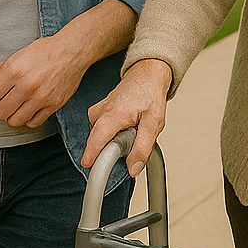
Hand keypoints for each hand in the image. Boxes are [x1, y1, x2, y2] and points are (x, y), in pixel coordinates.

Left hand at [0, 28, 92, 129]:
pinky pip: (33, 122)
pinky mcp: (54, 104)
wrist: (72, 51)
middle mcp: (27, 86)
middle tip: (2, 103)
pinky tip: (29, 109)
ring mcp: (41, 97)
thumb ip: (0, 73)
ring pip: (15, 121)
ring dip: (12, 116)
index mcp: (14, 71)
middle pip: (0, 113)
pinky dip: (28, 118)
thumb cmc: (43, 52)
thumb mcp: (16, 56)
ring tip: (16, 107)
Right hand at [83, 59, 172, 176]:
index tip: (93, 173)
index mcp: (111, 116)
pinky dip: (114, 133)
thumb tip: (133, 168)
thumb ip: (143, 147)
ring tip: (132, 128)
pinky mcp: (98, 114)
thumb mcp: (154, 122)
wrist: (147, 75)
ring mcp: (96, 113)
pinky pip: (102, 132)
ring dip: (116, 140)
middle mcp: (99, 113)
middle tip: (132, 138)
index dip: (93, 160)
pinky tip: (126, 124)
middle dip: (115, 148)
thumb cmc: (150, 94)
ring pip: (101, 138)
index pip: (95, 143)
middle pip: (98, 144)